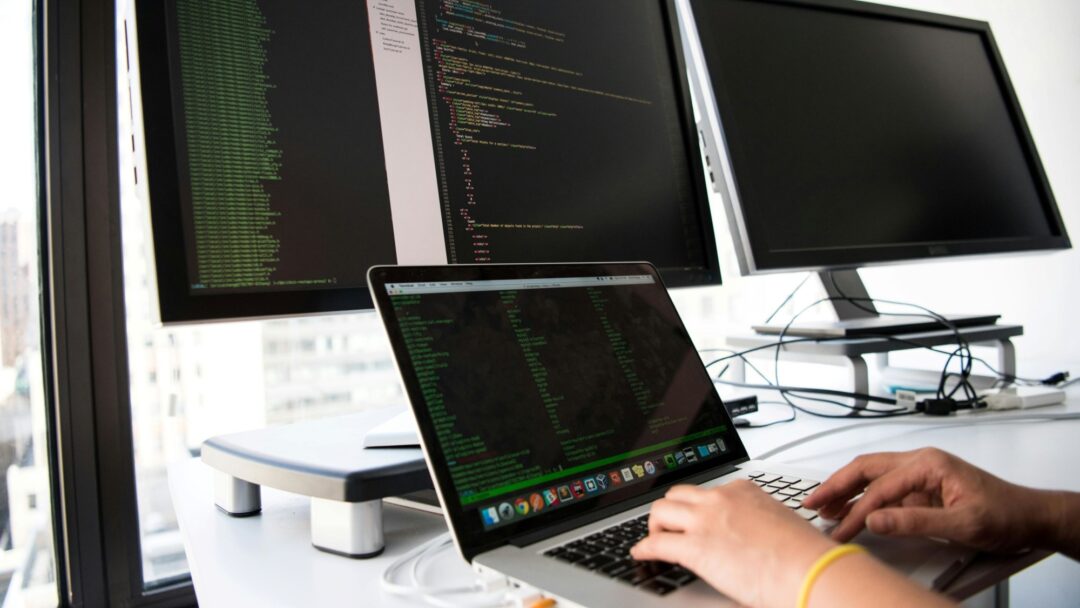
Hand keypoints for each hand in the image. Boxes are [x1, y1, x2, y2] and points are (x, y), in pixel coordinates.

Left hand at [631, 480, 835, 607]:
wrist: (810, 570)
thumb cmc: (805, 555)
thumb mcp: (780, 524)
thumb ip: (760, 524)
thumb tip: (755, 538)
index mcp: (743, 491)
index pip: (709, 491)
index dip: (698, 507)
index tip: (695, 517)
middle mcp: (721, 499)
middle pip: (678, 495)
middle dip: (670, 511)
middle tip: (669, 527)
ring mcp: (706, 521)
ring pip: (660, 510)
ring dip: (655, 526)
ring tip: (656, 540)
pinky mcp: (696, 548)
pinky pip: (657, 544)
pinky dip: (644, 549)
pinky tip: (641, 554)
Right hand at [802, 448, 1052, 552]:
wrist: (1031, 517)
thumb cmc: (1005, 514)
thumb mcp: (962, 523)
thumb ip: (915, 521)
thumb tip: (876, 520)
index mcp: (928, 464)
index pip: (880, 488)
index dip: (856, 511)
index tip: (840, 531)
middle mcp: (920, 463)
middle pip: (866, 469)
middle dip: (836, 485)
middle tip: (812, 503)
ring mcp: (920, 475)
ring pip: (871, 476)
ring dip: (845, 490)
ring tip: (822, 506)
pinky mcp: (921, 489)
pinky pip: (884, 490)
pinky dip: (863, 500)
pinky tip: (850, 511)